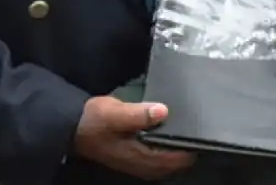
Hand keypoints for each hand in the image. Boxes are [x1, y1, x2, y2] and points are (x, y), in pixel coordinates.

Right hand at [72, 96, 195, 180]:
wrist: (73, 126)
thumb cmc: (95, 120)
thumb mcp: (116, 113)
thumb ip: (138, 114)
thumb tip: (163, 111)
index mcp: (139, 157)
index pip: (174, 160)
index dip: (190, 148)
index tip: (203, 132)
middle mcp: (140, 164)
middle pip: (173, 164)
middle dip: (188, 151)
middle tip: (201, 128)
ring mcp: (136, 162)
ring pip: (166, 162)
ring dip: (178, 151)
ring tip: (190, 129)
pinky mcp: (133, 156)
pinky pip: (158, 157)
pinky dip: (167, 149)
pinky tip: (171, 131)